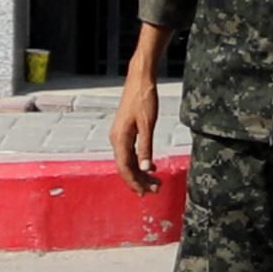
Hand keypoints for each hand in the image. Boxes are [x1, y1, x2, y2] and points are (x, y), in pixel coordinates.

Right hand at [110, 35, 167, 188]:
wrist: (140, 79)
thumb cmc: (144, 99)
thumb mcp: (148, 124)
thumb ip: (146, 147)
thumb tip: (145, 169)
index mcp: (119, 138)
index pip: (124, 168)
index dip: (135, 182)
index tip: (146, 192)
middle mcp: (116, 139)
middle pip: (125, 167)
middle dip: (139, 180)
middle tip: (156, 189)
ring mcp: (120, 135)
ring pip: (128, 160)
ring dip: (140, 172)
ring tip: (155, 182)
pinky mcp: (125, 131)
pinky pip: (130, 152)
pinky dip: (139, 161)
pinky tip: (150, 166)